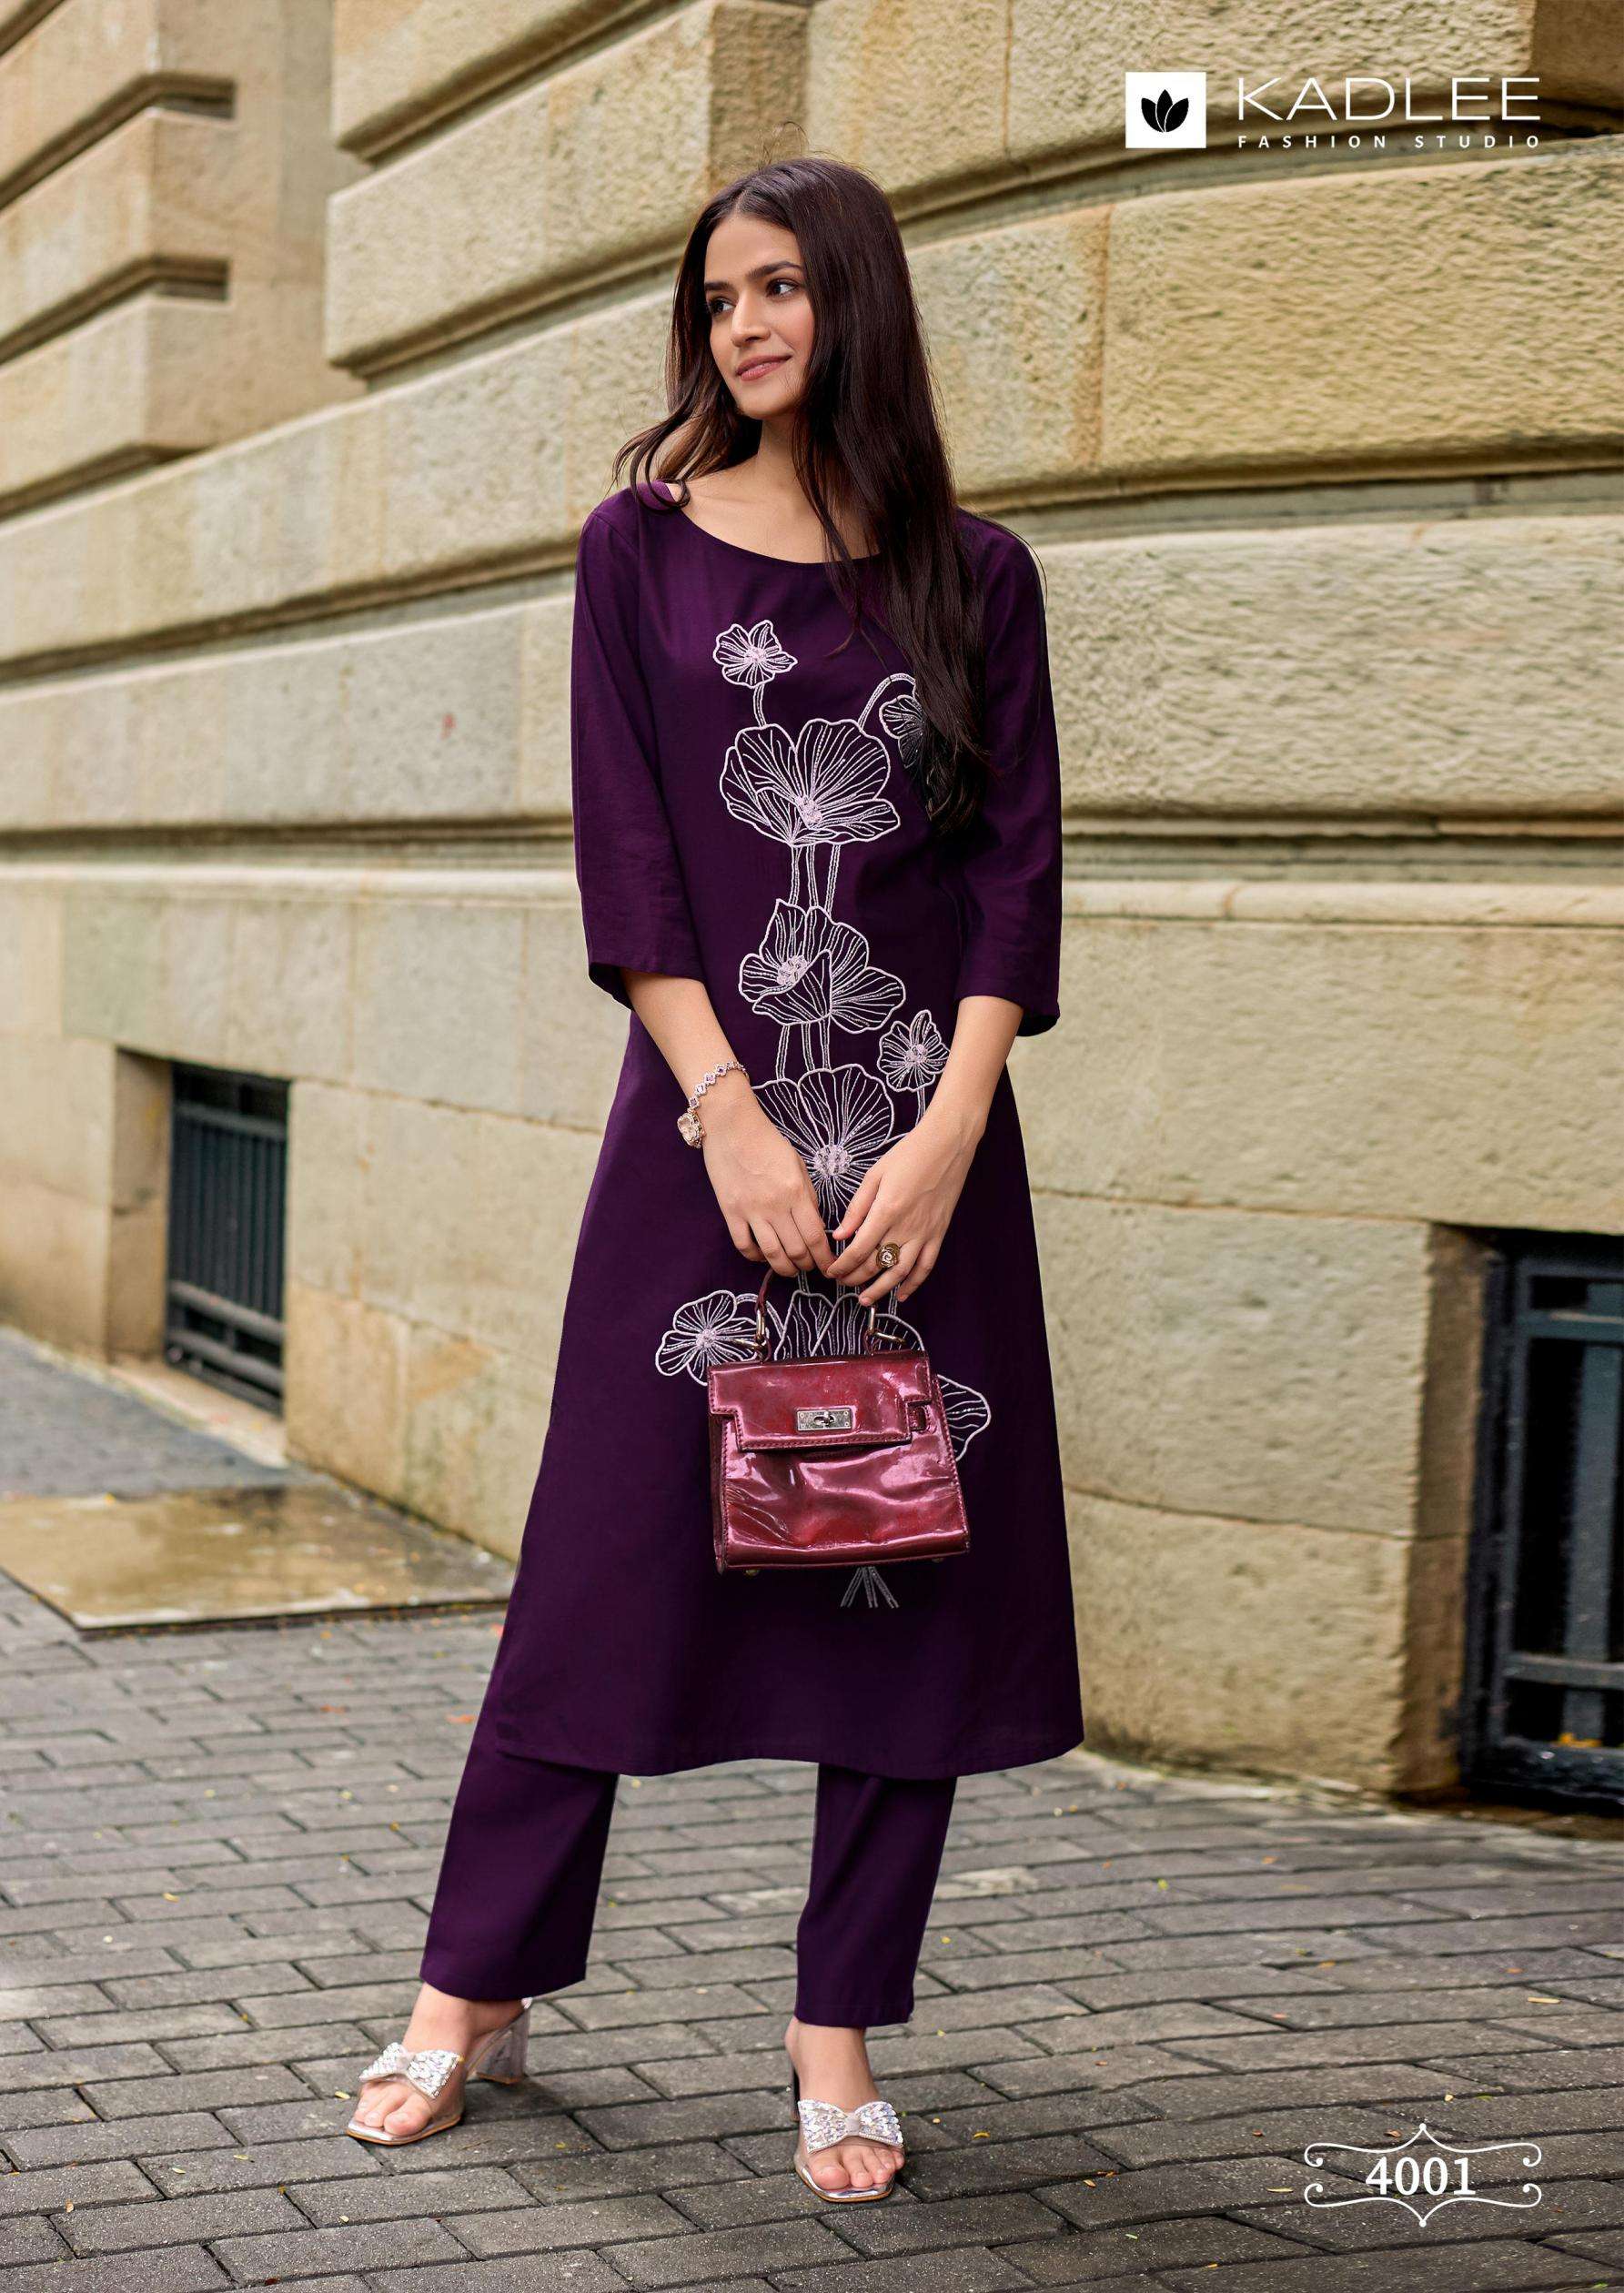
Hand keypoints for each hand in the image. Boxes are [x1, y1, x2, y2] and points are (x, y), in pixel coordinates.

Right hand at [699, 1075, 833, 1278]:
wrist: (731, 1126)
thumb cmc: (767, 1141)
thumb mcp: (797, 1165)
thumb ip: (807, 1196)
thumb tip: (815, 1224)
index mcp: (795, 1192)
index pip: (815, 1236)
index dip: (825, 1258)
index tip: (830, 1266)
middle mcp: (775, 1205)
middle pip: (796, 1250)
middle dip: (807, 1265)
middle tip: (811, 1267)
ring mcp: (750, 1210)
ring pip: (772, 1254)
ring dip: (785, 1268)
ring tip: (791, 1270)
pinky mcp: (730, 1212)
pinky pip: (744, 1245)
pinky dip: (755, 1257)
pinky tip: (763, 1257)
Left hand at [826, 1102, 982, 1304]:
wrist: (948, 1145)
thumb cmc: (909, 1154)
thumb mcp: (875, 1175)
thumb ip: (857, 1208)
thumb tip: (839, 1234)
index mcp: (886, 1210)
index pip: (858, 1249)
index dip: (842, 1265)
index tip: (831, 1271)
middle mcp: (906, 1227)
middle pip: (876, 1264)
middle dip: (855, 1278)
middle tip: (841, 1283)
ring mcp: (925, 1233)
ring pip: (900, 1272)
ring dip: (881, 1290)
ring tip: (865, 1300)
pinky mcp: (938, 1234)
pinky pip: (926, 1266)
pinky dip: (914, 1284)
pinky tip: (902, 1295)